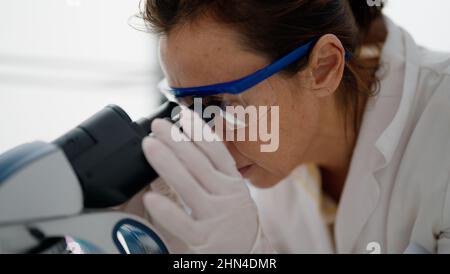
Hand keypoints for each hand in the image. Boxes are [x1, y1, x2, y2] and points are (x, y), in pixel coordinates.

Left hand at [141, 108, 273, 252]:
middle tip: (157, 125)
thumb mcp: (232, 192)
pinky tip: (151, 196)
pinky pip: (183, 223)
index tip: (182, 114)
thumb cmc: (236, 220)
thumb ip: (212, 172)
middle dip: (176, 141)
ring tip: (149, 146)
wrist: (249, 255)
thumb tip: (186, 146)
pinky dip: (167, 210)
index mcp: (233, 182)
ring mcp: (216, 216)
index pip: (217, 151)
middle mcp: (227, 195)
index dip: (200, 131)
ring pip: (189, 186)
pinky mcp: (205, 239)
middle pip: (199, 163)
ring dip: (167, 164)